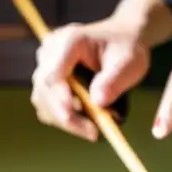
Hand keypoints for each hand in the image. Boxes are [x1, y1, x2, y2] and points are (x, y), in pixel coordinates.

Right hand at [30, 16, 152, 141]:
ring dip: (65, 119)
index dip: (61, 103)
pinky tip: (85, 119)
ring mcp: (45, 63)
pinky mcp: (47, 76)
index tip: (81, 122)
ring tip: (94, 126)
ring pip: (43, 100)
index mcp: (70, 41)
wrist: (123, 38)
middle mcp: (51, 50)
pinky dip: (63, 116)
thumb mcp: (129, 63)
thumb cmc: (127, 48)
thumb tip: (97, 102)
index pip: (53, 77)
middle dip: (67, 118)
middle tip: (95, 134)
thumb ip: (114, 81)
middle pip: (44, 91)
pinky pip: (46, 103)